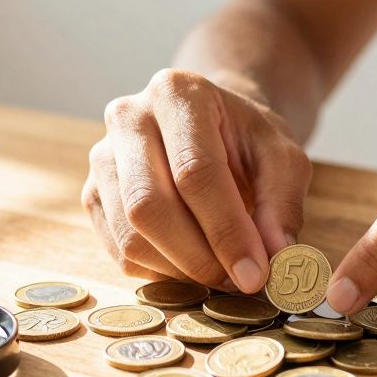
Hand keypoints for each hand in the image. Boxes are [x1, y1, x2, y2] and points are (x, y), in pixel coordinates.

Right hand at [82, 69, 311, 291]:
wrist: (214, 127)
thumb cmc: (247, 140)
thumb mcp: (283, 157)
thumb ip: (281, 203)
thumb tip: (274, 257)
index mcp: (178, 94)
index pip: (195, 171)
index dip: (225, 229)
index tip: (255, 273)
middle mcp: (128, 117)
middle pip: (148, 205)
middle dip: (197, 257)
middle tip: (237, 282)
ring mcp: (102, 156)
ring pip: (129, 234)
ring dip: (179, 270)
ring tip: (220, 274)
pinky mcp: (93, 193)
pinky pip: (119, 251)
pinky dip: (160, 272)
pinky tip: (193, 265)